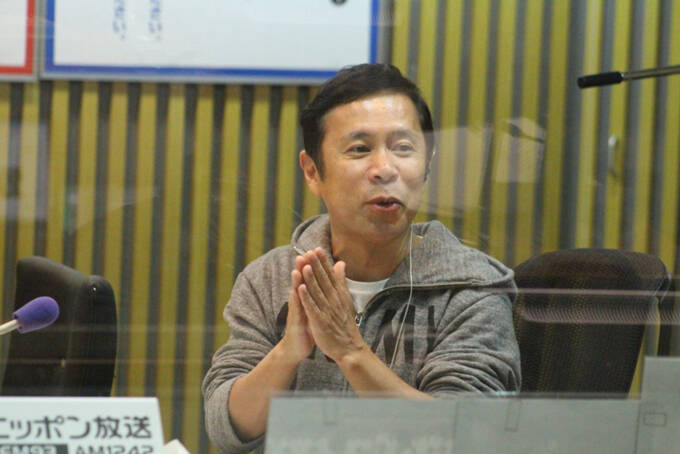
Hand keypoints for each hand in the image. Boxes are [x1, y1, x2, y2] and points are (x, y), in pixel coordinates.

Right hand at [279, 262, 314, 363]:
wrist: (297, 347)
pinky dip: (296, 301)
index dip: (313, 265)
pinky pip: (295, 310)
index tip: (316, 251)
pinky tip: (295, 292)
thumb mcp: (314, 307)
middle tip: (304, 254)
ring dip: (296, 281)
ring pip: (296, 293)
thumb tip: (322, 280)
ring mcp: (296, 310)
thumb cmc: (307, 325)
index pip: (310, 278)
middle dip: (303, 268)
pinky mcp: (295, 321)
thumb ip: (317, 293)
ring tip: (298, 269)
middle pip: (301, 282)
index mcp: (307, 297)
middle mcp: (300, 301)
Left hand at [296, 248, 366, 362]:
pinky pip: (312, 308)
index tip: (318, 249)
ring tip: (304, 265)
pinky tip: (300, 288)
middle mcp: (334, 301)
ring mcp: (327, 311)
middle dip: (316, 265)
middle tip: (310, 251)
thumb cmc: (345, 324)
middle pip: (324, 280)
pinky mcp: (320, 322)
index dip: (324, 262)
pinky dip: (306, 298)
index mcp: (339, 295)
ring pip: (317, 291)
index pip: (330, 275)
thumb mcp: (345, 299)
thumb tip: (341, 264)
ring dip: (310, 278)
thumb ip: (340, 281)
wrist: (349, 348)